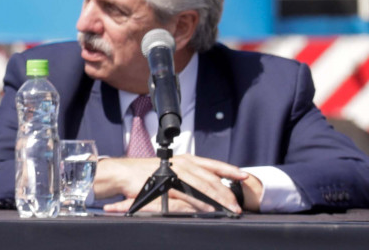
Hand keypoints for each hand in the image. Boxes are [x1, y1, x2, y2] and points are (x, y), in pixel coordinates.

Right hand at [95, 155, 244, 213]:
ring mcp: (175, 171)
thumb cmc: (145, 174)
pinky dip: (201, 202)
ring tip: (228, 208)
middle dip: (227, 192)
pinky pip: (189, 194)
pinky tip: (209, 208)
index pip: (213, 164)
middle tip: (237, 205)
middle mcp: (183, 163)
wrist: (123, 173)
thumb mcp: (170, 172)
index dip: (229, 170)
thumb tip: (206, 189)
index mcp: (186, 159)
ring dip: (218, 198)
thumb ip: (188, 178)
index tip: (244, 176)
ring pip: (203, 185)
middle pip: (211, 177)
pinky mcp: (167, 182)